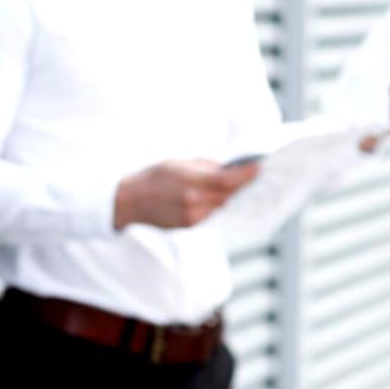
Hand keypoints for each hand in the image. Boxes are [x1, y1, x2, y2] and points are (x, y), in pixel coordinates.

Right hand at [113, 159, 260, 229]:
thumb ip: (204, 166)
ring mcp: (192, 216)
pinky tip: (229, 198)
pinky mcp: (191, 225)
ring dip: (235, 196)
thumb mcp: (177, 163)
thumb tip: (230, 169)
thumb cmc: (153, 177)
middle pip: (229, 194)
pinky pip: (214, 214)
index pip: (225, 180)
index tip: (259, 167)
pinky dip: (222, 205)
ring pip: (223, 205)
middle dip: (244, 185)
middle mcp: (192, 201)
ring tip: (249, 187)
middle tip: (259, 176)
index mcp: (187, 180)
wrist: (130, 201)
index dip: (245, 175)